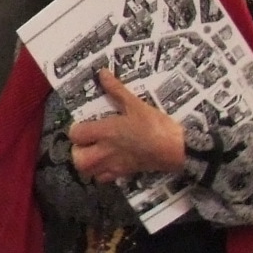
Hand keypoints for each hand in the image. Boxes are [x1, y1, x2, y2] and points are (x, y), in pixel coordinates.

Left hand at [70, 70, 186, 182]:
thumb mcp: (135, 104)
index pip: (76, 134)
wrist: (176, 148)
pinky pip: (103, 179)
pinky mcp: (123, 174)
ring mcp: (113, 164)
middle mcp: (105, 150)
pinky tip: (106, 163)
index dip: (76, 130)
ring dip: (86, 164)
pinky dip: (100, 174)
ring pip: (87, 171)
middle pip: (77, 158)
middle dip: (77, 151)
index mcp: (106, 131)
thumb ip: (116, 89)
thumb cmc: (155, 124)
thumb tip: (102, 73)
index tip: (84, 126)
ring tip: (92, 154)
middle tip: (85, 143)